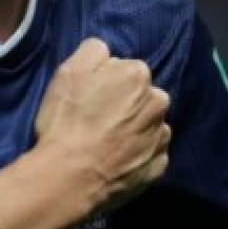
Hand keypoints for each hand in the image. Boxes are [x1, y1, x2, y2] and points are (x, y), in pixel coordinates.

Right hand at [33, 38, 171, 215]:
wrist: (69, 178)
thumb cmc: (66, 121)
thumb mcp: (68, 71)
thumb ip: (92, 50)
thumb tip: (106, 53)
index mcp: (138, 75)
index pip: (123, 69)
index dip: (105, 83)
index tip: (90, 99)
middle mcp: (158, 103)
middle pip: (140, 96)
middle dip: (124, 103)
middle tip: (97, 121)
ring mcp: (161, 137)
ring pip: (148, 124)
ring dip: (133, 128)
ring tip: (106, 144)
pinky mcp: (159, 166)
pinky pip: (150, 152)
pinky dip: (137, 154)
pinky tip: (115, 160)